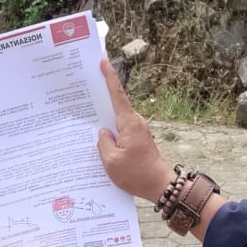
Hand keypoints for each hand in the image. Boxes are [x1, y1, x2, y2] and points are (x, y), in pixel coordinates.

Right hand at [97, 58, 174, 203]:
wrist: (161, 186)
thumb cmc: (137, 174)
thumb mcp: (111, 162)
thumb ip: (103, 143)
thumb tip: (102, 132)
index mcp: (129, 123)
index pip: (117, 95)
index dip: (109, 77)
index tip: (103, 61)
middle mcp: (135, 123)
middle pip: (116, 103)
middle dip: (101, 93)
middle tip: (85, 83)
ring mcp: (137, 131)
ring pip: (117, 118)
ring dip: (104, 114)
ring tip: (86, 112)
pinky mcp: (138, 140)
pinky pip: (121, 129)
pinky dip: (110, 129)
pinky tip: (99, 136)